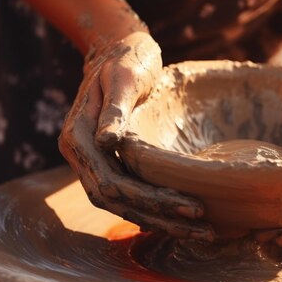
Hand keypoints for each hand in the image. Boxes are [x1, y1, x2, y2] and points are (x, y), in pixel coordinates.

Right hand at [58, 31, 214, 240]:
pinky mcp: (109, 161)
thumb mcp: (122, 76)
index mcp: (77, 137)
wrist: (118, 50)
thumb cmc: (125, 58)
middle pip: (117, 202)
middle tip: (204, 230)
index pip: (112, 183)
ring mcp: (92, 160)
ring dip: (160, 220)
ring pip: (122, 204)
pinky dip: (153, 208)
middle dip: (161, 218)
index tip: (191, 207)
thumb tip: (106, 142)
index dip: (151, 200)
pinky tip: (180, 217)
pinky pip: (128, 193)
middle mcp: (80, 154)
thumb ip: (114, 109)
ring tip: (200, 231)